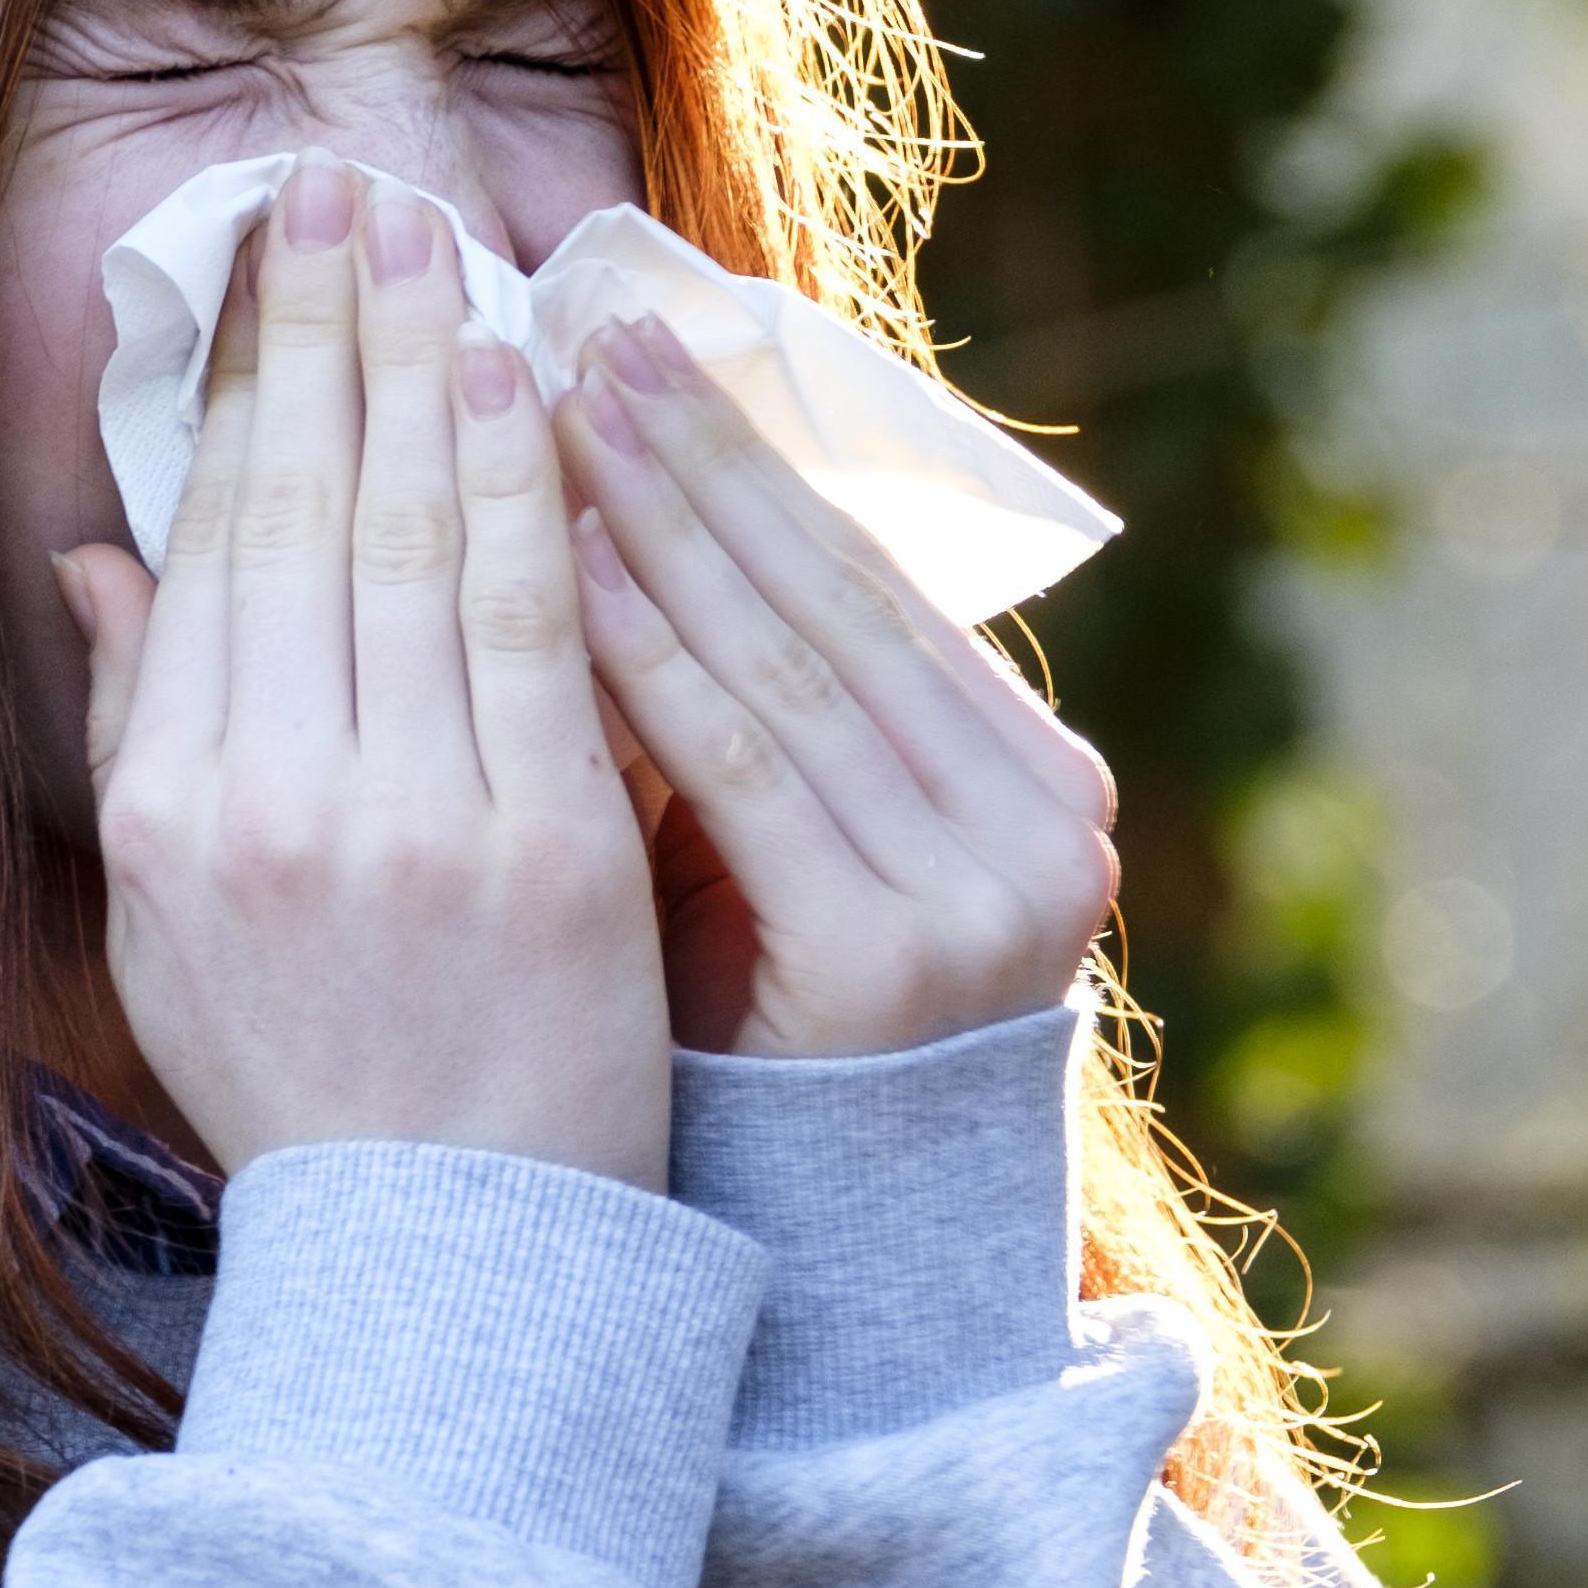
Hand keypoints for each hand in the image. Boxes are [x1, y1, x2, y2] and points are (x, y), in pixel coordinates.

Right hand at [57, 160, 671, 1186]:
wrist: (448, 1261)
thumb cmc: (311, 1079)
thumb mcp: (171, 921)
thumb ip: (142, 722)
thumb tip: (99, 552)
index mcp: (170, 813)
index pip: (211, 549)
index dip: (244, 388)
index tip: (266, 262)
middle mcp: (268, 806)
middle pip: (301, 516)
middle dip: (328, 334)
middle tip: (346, 188)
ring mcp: (410, 827)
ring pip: (412, 549)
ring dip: (429, 375)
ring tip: (441, 244)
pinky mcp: (545, 853)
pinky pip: (532, 636)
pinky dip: (527, 500)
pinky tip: (531, 393)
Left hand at [552, 315, 1118, 1059]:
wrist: (805, 1254)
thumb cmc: (759, 1018)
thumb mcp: (784, 833)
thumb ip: (757, 688)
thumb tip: (631, 479)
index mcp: (1040, 777)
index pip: (870, 582)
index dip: (747, 458)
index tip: (631, 348)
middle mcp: (1044, 825)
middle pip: (834, 598)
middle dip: (698, 456)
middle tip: (576, 332)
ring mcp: (982, 894)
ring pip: (787, 662)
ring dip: (659, 524)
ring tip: (543, 414)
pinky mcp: (891, 956)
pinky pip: (743, 765)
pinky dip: (646, 654)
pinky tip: (552, 567)